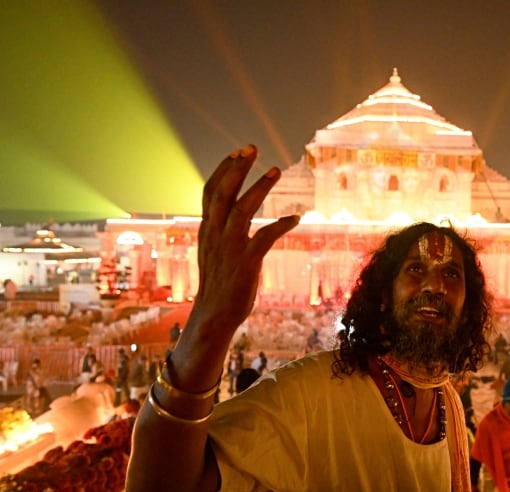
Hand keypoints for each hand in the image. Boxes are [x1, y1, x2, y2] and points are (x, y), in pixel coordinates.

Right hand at [193, 145, 298, 331]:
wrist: (214, 316)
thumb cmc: (219, 282)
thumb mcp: (213, 250)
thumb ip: (219, 228)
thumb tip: (229, 210)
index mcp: (206, 229)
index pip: (210, 191)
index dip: (222, 169)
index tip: (238, 151)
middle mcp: (215, 234)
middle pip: (222, 193)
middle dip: (236, 168)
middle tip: (252, 148)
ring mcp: (229, 248)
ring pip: (242, 210)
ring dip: (259, 188)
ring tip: (276, 170)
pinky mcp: (245, 263)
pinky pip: (264, 238)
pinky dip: (280, 225)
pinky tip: (295, 218)